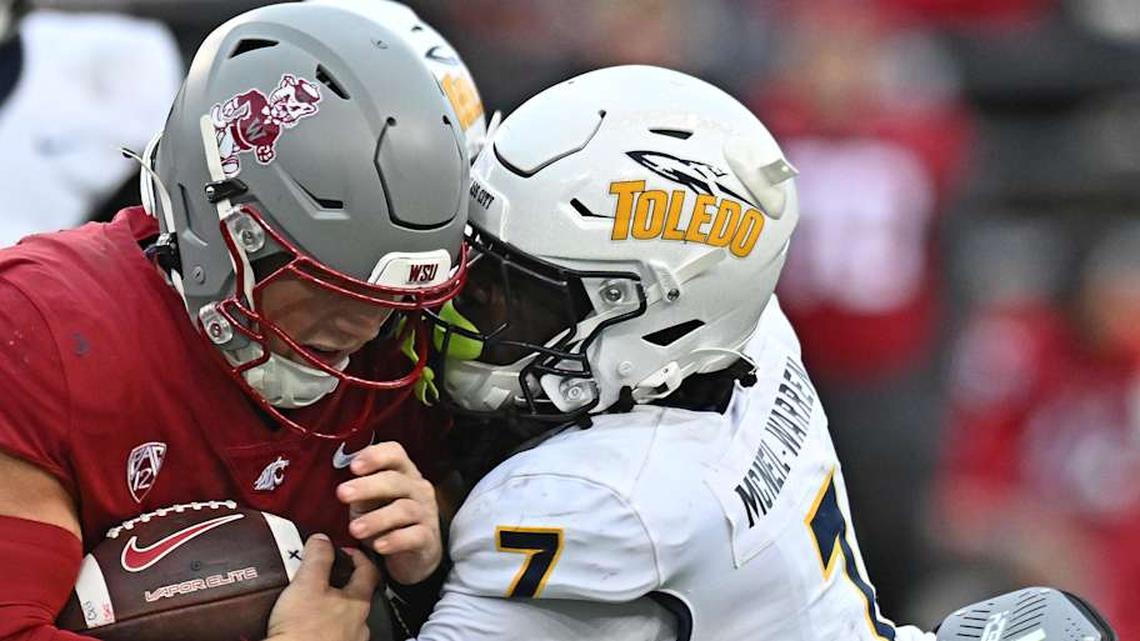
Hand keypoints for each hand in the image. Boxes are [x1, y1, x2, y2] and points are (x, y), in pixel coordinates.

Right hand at [266, 533, 378, 640]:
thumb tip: (322, 540)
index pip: (369, 570)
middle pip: (357, 597)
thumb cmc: (302, 632)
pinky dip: (324, 630)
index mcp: (357, 603)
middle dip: (341, 584)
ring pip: (345, 620)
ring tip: (311, 604)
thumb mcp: (307, 585)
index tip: (344, 550)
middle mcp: (360, 625)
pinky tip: (308, 628)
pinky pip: (334, 637)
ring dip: (332, 609)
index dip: (357, 556)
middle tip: (323, 576)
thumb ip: (317, 559)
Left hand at [336, 441, 441, 584]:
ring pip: (404, 509)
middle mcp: (417, 489)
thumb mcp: (370, 503)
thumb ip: (359, 493)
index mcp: (403, 473)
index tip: (353, 467)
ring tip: (355, 529)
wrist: (413, 554)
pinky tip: (379, 545)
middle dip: (367, 486)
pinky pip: (415, 536)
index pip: (395, 454)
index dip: (375, 456)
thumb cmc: (388, 523)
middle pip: (396, 480)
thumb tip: (343, 488)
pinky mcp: (428, 538)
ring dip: (377, 518)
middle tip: (343, 494)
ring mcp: (426, 513)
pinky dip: (396, 540)